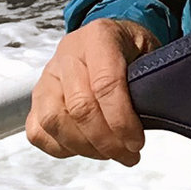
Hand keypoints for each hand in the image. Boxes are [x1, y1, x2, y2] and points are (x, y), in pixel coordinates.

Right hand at [26, 18, 159, 163]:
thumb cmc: (130, 49)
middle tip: (128, 153)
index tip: (136, 141)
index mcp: (98, 36)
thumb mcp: (150, 51)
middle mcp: (67, 53)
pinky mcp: (38, 97)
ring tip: (109, 152)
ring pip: (53, 120)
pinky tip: (86, 147)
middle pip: (79, 107)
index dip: (121, 120)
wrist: (109, 39)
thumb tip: (152, 115)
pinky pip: (38, 131)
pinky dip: (61, 147)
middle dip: (106, 140)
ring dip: (84, 147)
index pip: (105, 83)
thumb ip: (150, 80)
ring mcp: (48, 76)